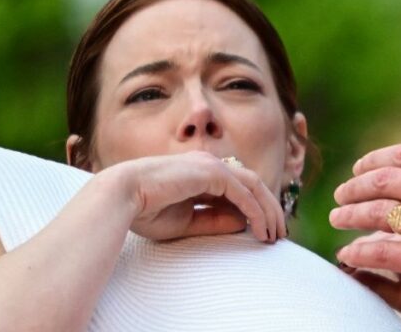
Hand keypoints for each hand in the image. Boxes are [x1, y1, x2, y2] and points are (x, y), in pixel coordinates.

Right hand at [102, 151, 286, 241]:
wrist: (120, 196)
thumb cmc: (144, 211)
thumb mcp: (185, 222)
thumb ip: (214, 221)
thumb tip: (244, 224)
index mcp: (201, 175)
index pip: (238, 190)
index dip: (254, 210)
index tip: (264, 233)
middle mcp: (209, 166)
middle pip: (252, 185)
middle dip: (269, 209)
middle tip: (279, 234)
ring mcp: (211, 165)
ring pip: (253, 186)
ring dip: (268, 210)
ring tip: (275, 235)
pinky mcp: (212, 172)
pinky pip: (244, 192)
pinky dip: (256, 210)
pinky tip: (261, 228)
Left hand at [329, 145, 400, 330]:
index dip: (377, 159)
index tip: (361, 168)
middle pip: (385, 180)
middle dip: (356, 185)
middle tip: (342, 192)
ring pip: (377, 212)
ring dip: (350, 214)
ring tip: (338, 218)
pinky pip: (381, 250)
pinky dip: (358, 250)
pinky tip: (349, 251)